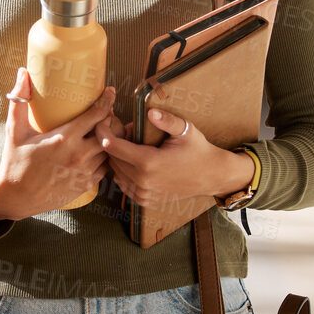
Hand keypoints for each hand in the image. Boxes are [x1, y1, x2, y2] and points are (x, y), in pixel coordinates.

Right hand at [0, 68, 114, 221]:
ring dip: (110, 139)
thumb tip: (23, 73)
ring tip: (105, 130)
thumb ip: (20, 100)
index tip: (110, 91)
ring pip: (110, 150)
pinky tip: (99, 151)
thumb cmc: (15, 161)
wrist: (15, 197)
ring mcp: (84, 172)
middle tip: (107, 112)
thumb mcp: (14, 130)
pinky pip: (106, 168)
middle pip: (109, 131)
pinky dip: (106, 157)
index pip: (96, 115)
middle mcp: (79, 155)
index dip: (107, 100)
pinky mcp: (85, 185)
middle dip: (111, 119)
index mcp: (64, 138)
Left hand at [100, 105, 254, 207]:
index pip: (112, 146)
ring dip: (118, 158)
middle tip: (123, 130)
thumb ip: (167, 121)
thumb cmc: (198, 150)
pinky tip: (134, 160)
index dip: (103, 132)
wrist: (210, 176)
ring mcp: (143, 193)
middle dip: (112, 143)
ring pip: (116, 172)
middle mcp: (142, 181)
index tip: (102, 122)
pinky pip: (124, 184)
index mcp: (148, 162)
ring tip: (131, 145)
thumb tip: (151, 112)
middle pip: (112, 158)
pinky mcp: (145, 200)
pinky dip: (124, 171)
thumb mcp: (186, 131)